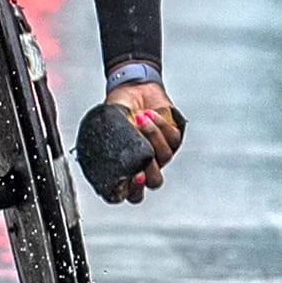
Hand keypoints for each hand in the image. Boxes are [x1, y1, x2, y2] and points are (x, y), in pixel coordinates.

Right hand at [101, 80, 182, 202]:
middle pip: (154, 182)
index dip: (130, 190)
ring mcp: (161, 153)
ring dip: (151, 137)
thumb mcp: (108, 125)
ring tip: (139, 118)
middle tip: (142, 157)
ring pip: (164, 157)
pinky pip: (172, 138)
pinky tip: (148, 114)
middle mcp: (146, 164)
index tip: (130, 176)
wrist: (132, 89)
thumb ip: (110, 140)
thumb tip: (114, 151)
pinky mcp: (174, 138)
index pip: (128, 193)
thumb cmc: (118, 109)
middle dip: (150, 170)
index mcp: (126, 167)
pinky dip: (159, 125)